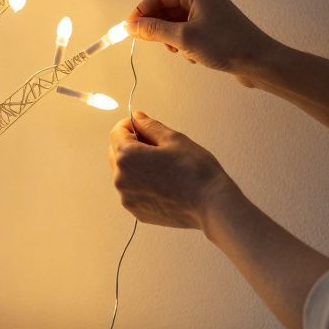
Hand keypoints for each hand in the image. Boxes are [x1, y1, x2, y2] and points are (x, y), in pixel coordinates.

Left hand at [108, 111, 240, 229]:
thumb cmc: (195, 171)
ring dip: (135, 165)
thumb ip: (149, 126)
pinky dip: (141, 184)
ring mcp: (127, 197)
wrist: (211, 204)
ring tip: (162, 167)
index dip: (129, 125)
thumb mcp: (173, 139)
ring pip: (123, 173)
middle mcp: (121, 179)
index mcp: (127, 157)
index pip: (117, 133)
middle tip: (156, 146)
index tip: (141, 125)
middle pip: (116, 153)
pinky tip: (162, 183)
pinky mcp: (136, 211)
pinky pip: (132, 191)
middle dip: (131, 145)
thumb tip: (137, 117)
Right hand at [126, 0, 279, 86]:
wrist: (259, 62)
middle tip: (152, 43)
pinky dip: (184, 43)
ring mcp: (209, 13)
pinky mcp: (213, 28)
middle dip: (157, 26)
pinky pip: (188, 31)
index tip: (130, 29)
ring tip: (178, 51)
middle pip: (166, 7)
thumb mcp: (183, 38)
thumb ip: (154, 30)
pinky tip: (192, 55)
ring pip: (176, 21)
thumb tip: (131, 26)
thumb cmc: (225, 45)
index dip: (141, 11)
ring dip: (170, 37)